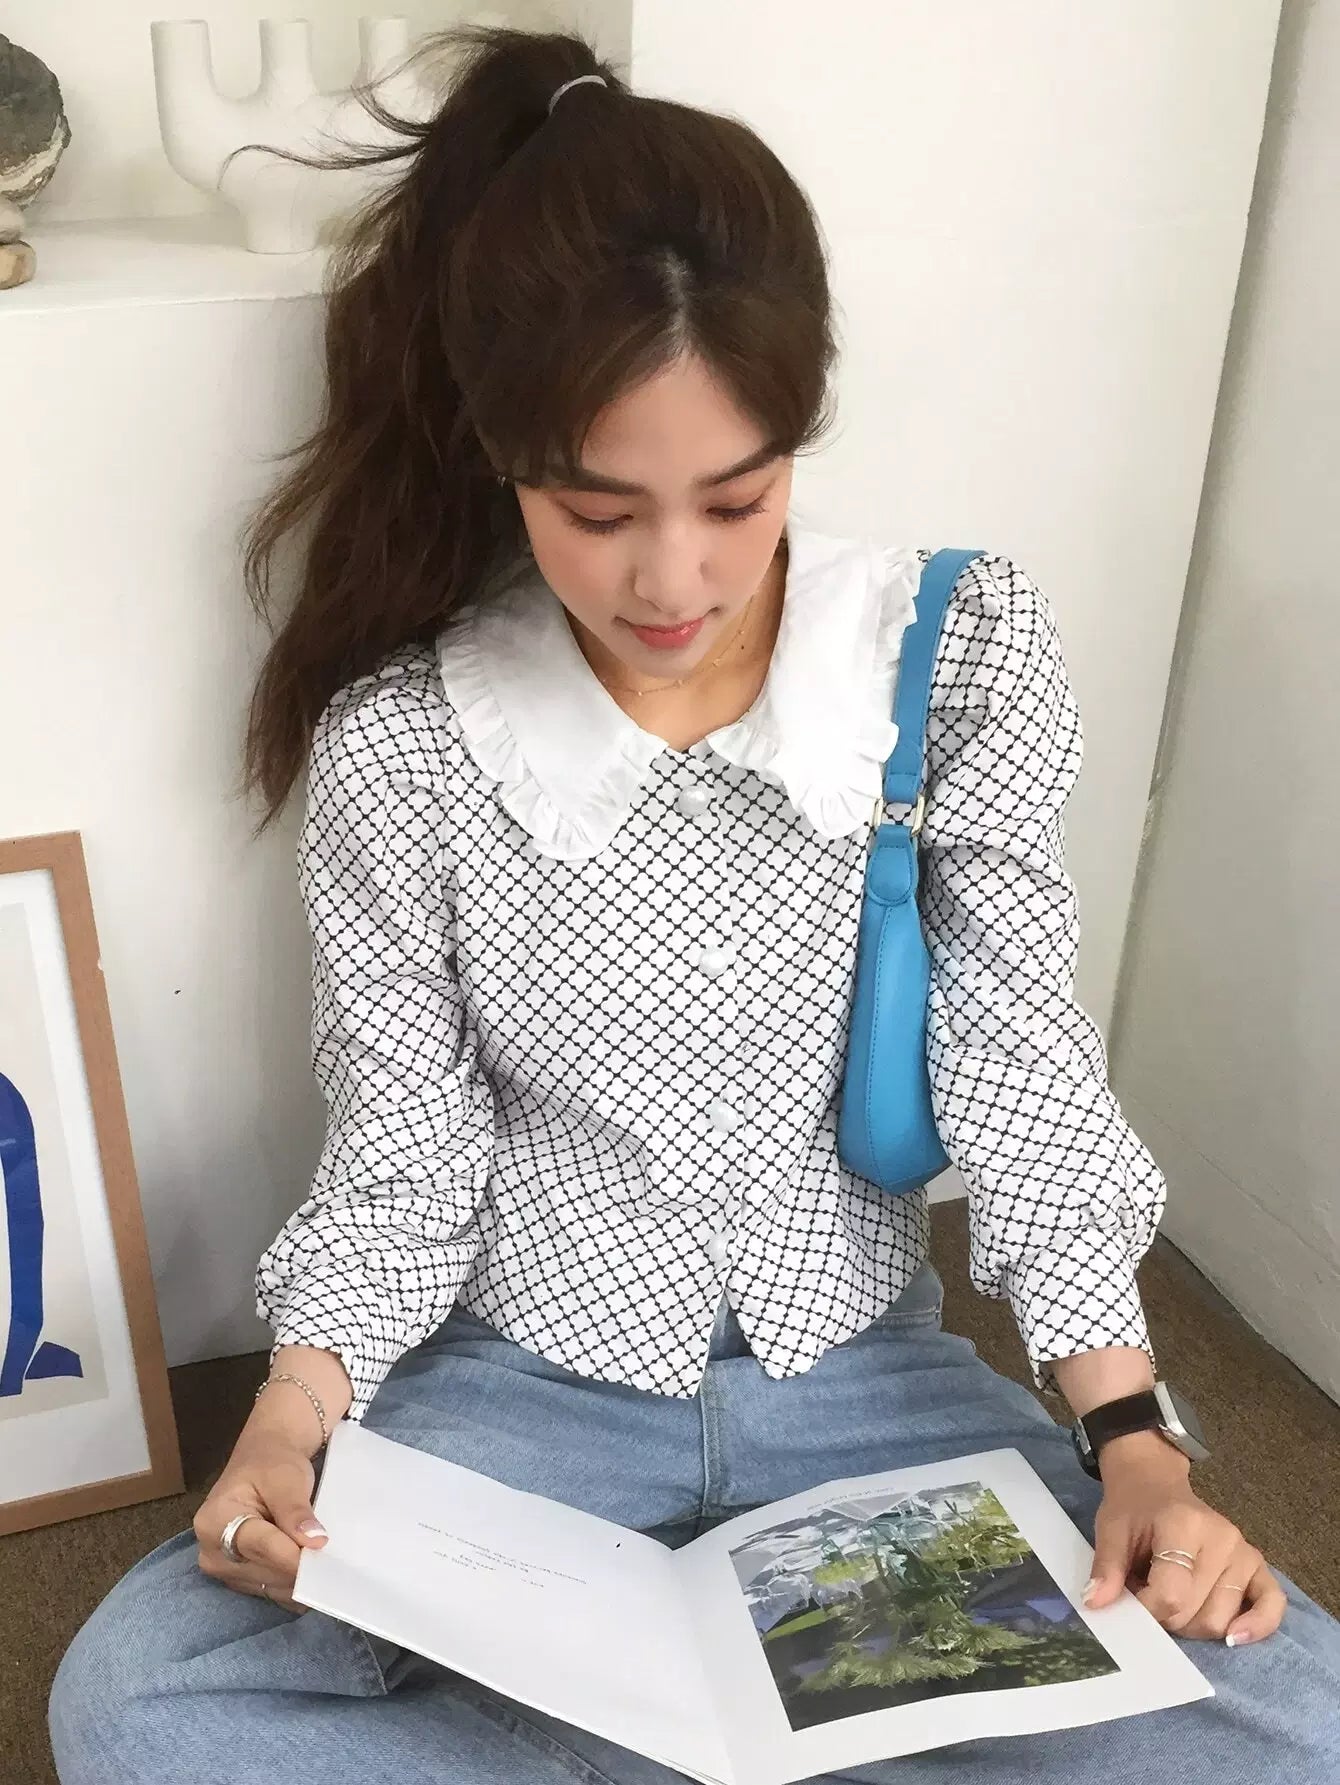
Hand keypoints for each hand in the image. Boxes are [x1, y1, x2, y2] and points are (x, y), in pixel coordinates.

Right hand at [193, 1428, 328, 1611]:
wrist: (263, 1462)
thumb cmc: (272, 1464)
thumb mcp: (286, 1478)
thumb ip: (296, 1510)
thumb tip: (314, 1541)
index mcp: (214, 1522)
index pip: (260, 1546)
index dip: (294, 1554)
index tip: (324, 1555)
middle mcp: (211, 1553)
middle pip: (265, 1571)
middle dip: (300, 1567)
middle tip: (334, 1560)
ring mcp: (224, 1571)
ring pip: (272, 1586)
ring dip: (300, 1578)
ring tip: (326, 1562)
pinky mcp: (241, 1581)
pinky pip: (273, 1591)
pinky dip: (295, 1584)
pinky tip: (314, 1571)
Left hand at [1082, 1434, 1284, 1645]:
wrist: (1156, 1482)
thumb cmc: (1133, 1508)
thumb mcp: (1111, 1530)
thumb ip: (1106, 1567)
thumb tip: (1095, 1603)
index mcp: (1184, 1525)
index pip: (1171, 1593)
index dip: (1147, 1608)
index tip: (1131, 1598)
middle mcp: (1222, 1539)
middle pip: (1197, 1613)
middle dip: (1166, 1619)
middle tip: (1149, 1596)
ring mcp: (1244, 1552)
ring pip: (1221, 1620)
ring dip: (1192, 1625)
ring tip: (1173, 1597)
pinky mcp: (1258, 1564)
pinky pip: (1272, 1605)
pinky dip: (1257, 1627)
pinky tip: (1234, 1638)